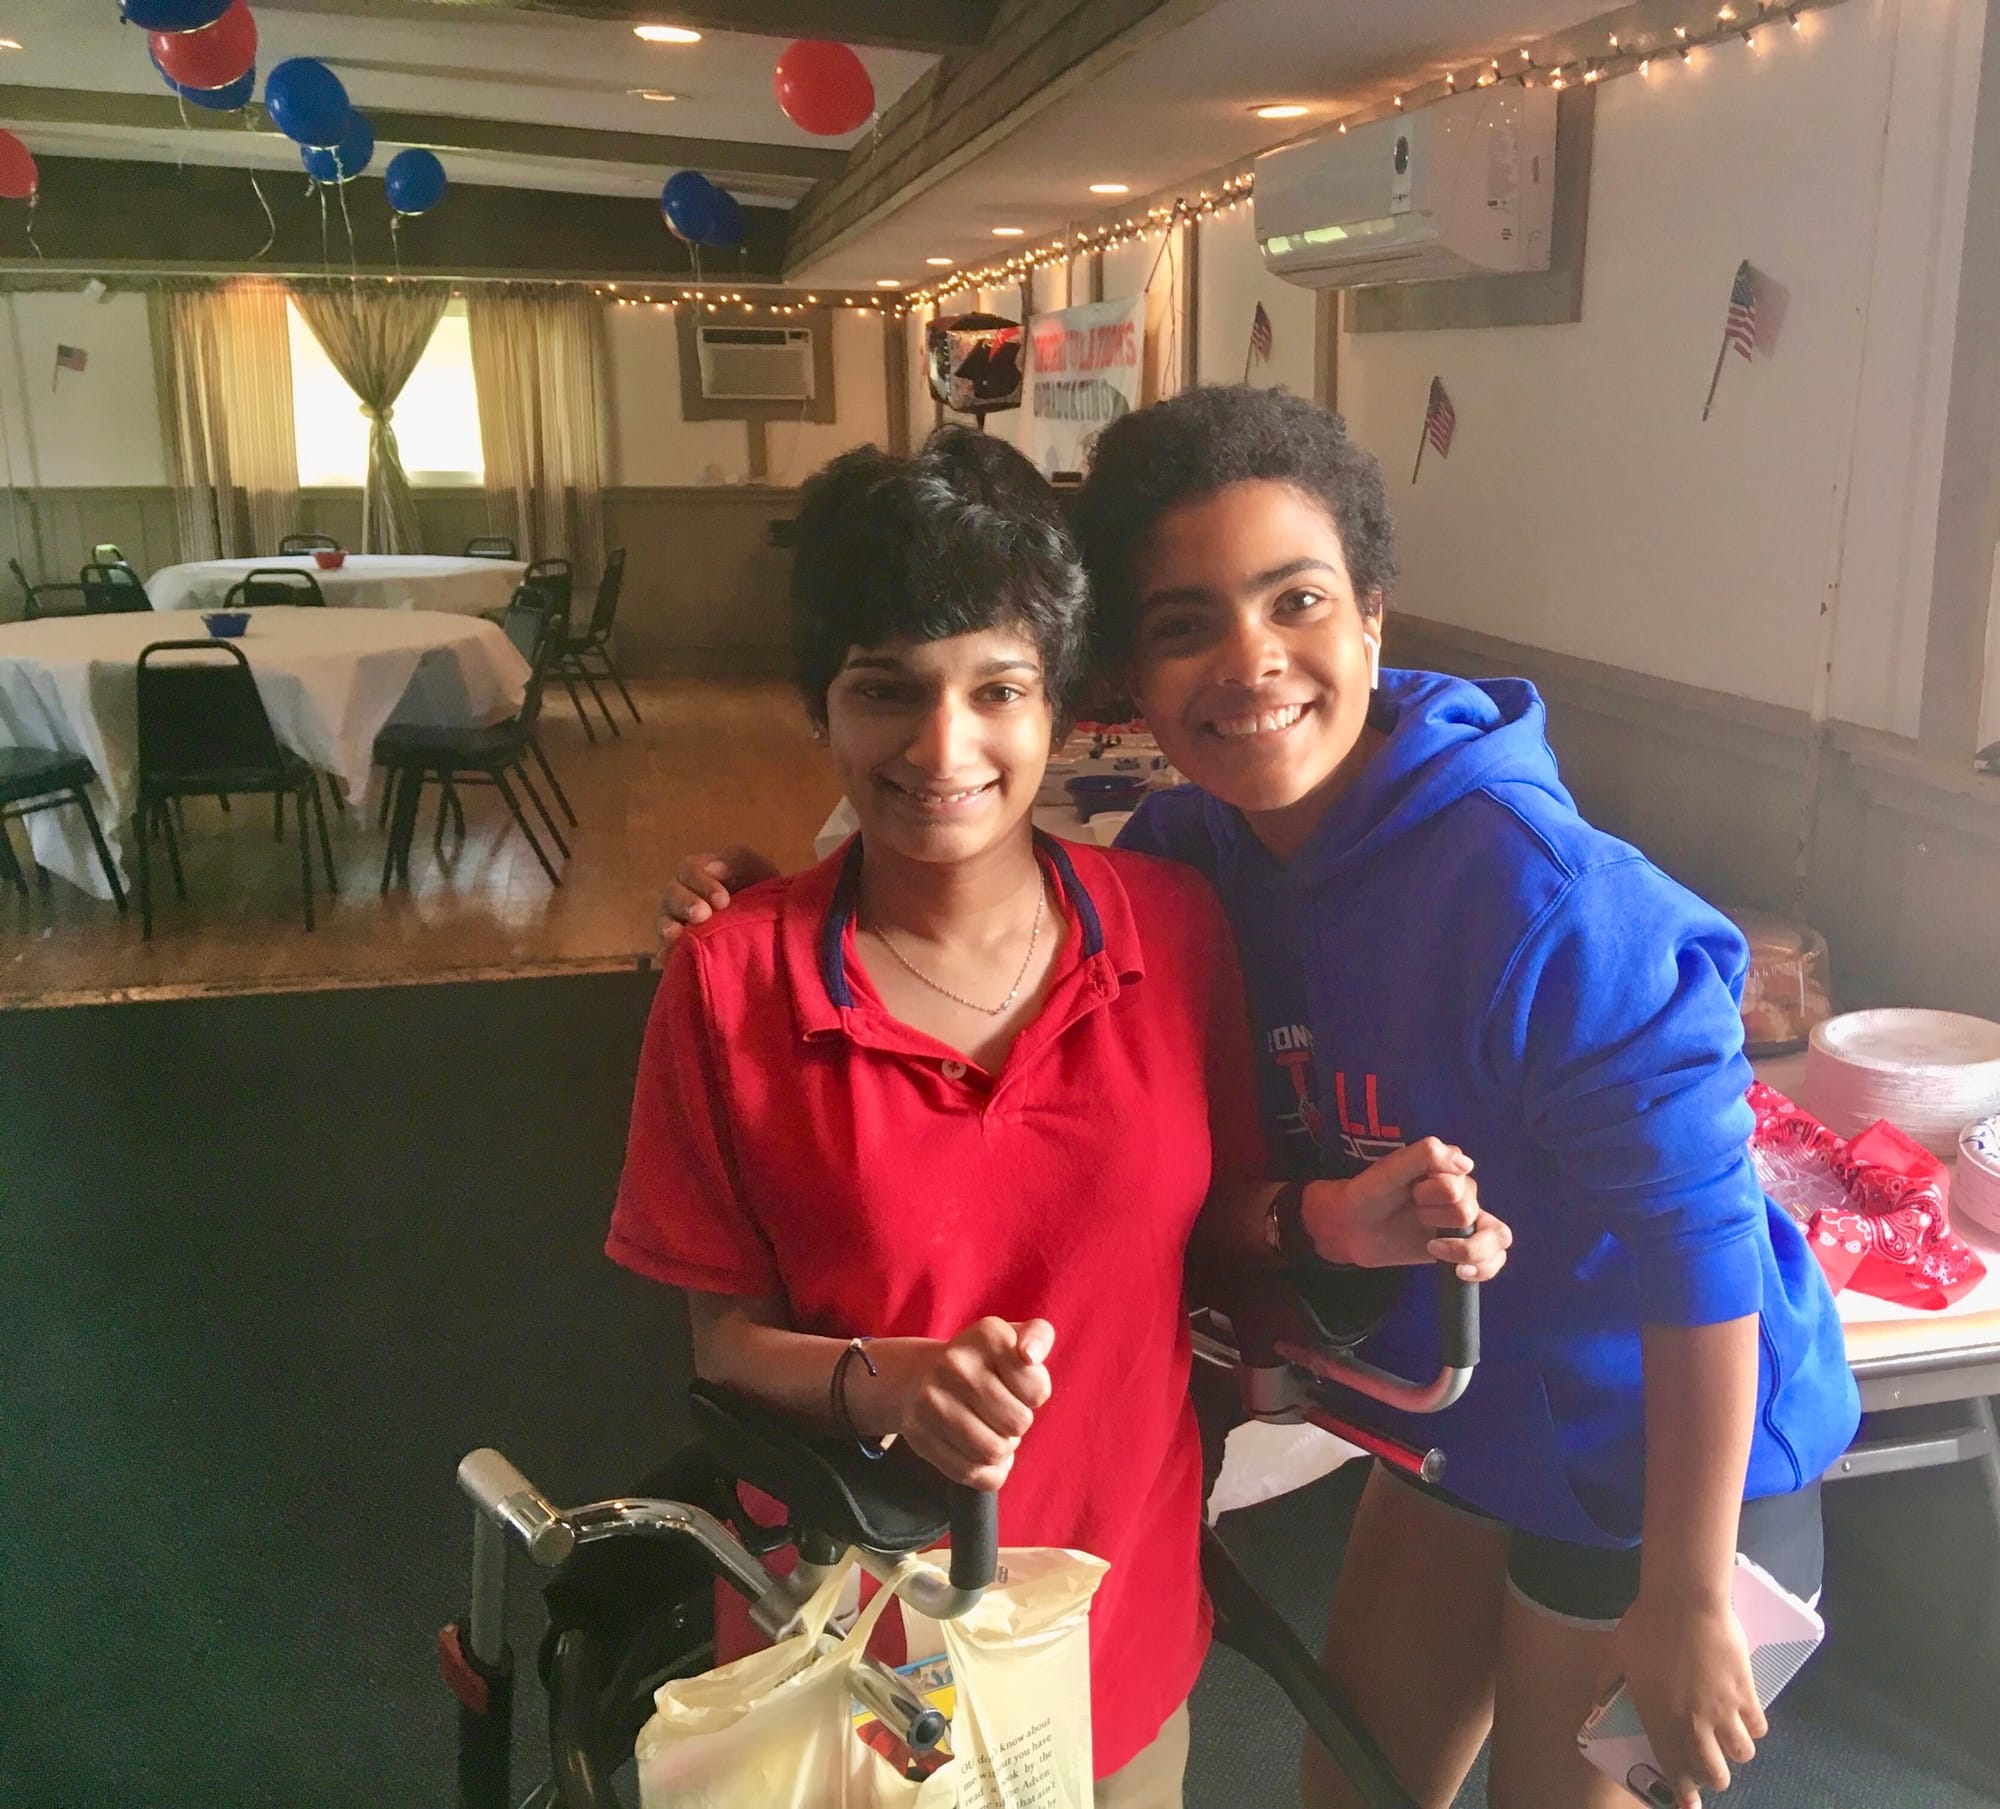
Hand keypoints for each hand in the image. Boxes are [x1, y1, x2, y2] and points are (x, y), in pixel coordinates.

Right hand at [656, 846, 778, 957]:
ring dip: (668, 928)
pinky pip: (666, 951)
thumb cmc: (762, 891)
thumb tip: (713, 867)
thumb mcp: (755, 869)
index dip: (702, 883)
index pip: (688, 870)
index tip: (722, 900)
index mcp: (699, 872)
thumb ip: (737, 860)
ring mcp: (677, 923)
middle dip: (685, 904)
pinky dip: (667, 954)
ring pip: (664, 922)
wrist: (774, 926)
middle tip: (702, 915)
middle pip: (672, 895)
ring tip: (676, 936)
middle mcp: (682, 896)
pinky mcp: (679, 950)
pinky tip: (670, 958)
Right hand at [861, 1318, 1054, 1491]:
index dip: (1035, 1394)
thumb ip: (1039, 1335)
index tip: (1016, 1384)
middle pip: (1018, 1423)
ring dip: (1003, 1448)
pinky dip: (984, 1471)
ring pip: (994, 1452)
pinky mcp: (920, 1436)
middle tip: (1003, 1411)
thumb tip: (1030, 1355)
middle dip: (1018, 1423)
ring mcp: (933, 1401)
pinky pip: (971, 1474)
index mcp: (987, 1334)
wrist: (917, 1377)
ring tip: (991, 1429)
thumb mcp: (1013, 1338)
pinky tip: (977, 1451)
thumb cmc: (982, 1362)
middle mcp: (955, 1363)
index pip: (1037, 1389)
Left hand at [1303, 1137, 1511, 1277]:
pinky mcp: (1463, 1248)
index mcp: (1449, 1167)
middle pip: (1468, 1211)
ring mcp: (1467, 1222)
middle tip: (1414, 1213)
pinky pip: (1495, 1258)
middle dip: (1436, 1217)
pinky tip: (1461, 1272)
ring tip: (1434, 1248)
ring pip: (1497, 1236)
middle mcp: (1464, 1192)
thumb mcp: (1391, 1168)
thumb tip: (1466, 1164)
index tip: (1412, 1193)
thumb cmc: (1370, 1192)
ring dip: (1463, 1246)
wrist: (1353, 1226)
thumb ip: (1426, 1156)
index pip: (1460, 1183)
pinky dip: (1486, 1268)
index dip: (1435, 1192)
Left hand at [1606, 1589, 1764, 1806]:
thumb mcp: (1616, 1655)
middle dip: (1713, 1777)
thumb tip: (1597, 1700)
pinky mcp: (1746, 1693)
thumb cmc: (1645, 1625)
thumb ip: (1607, 1683)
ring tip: (1729, 1740)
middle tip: (1710, 1767)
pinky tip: (1746, 1718)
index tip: (1688, 1803)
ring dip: (1735, 1753)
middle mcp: (1694, 1722)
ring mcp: (1723, 1710)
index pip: (1674, 1767)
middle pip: (1715, 1773)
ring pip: (1742, 1755)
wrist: (1684, 1601)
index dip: (1683, 1791)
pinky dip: (1754, 1728)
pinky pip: (1758, 1726)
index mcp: (1660, 1717)